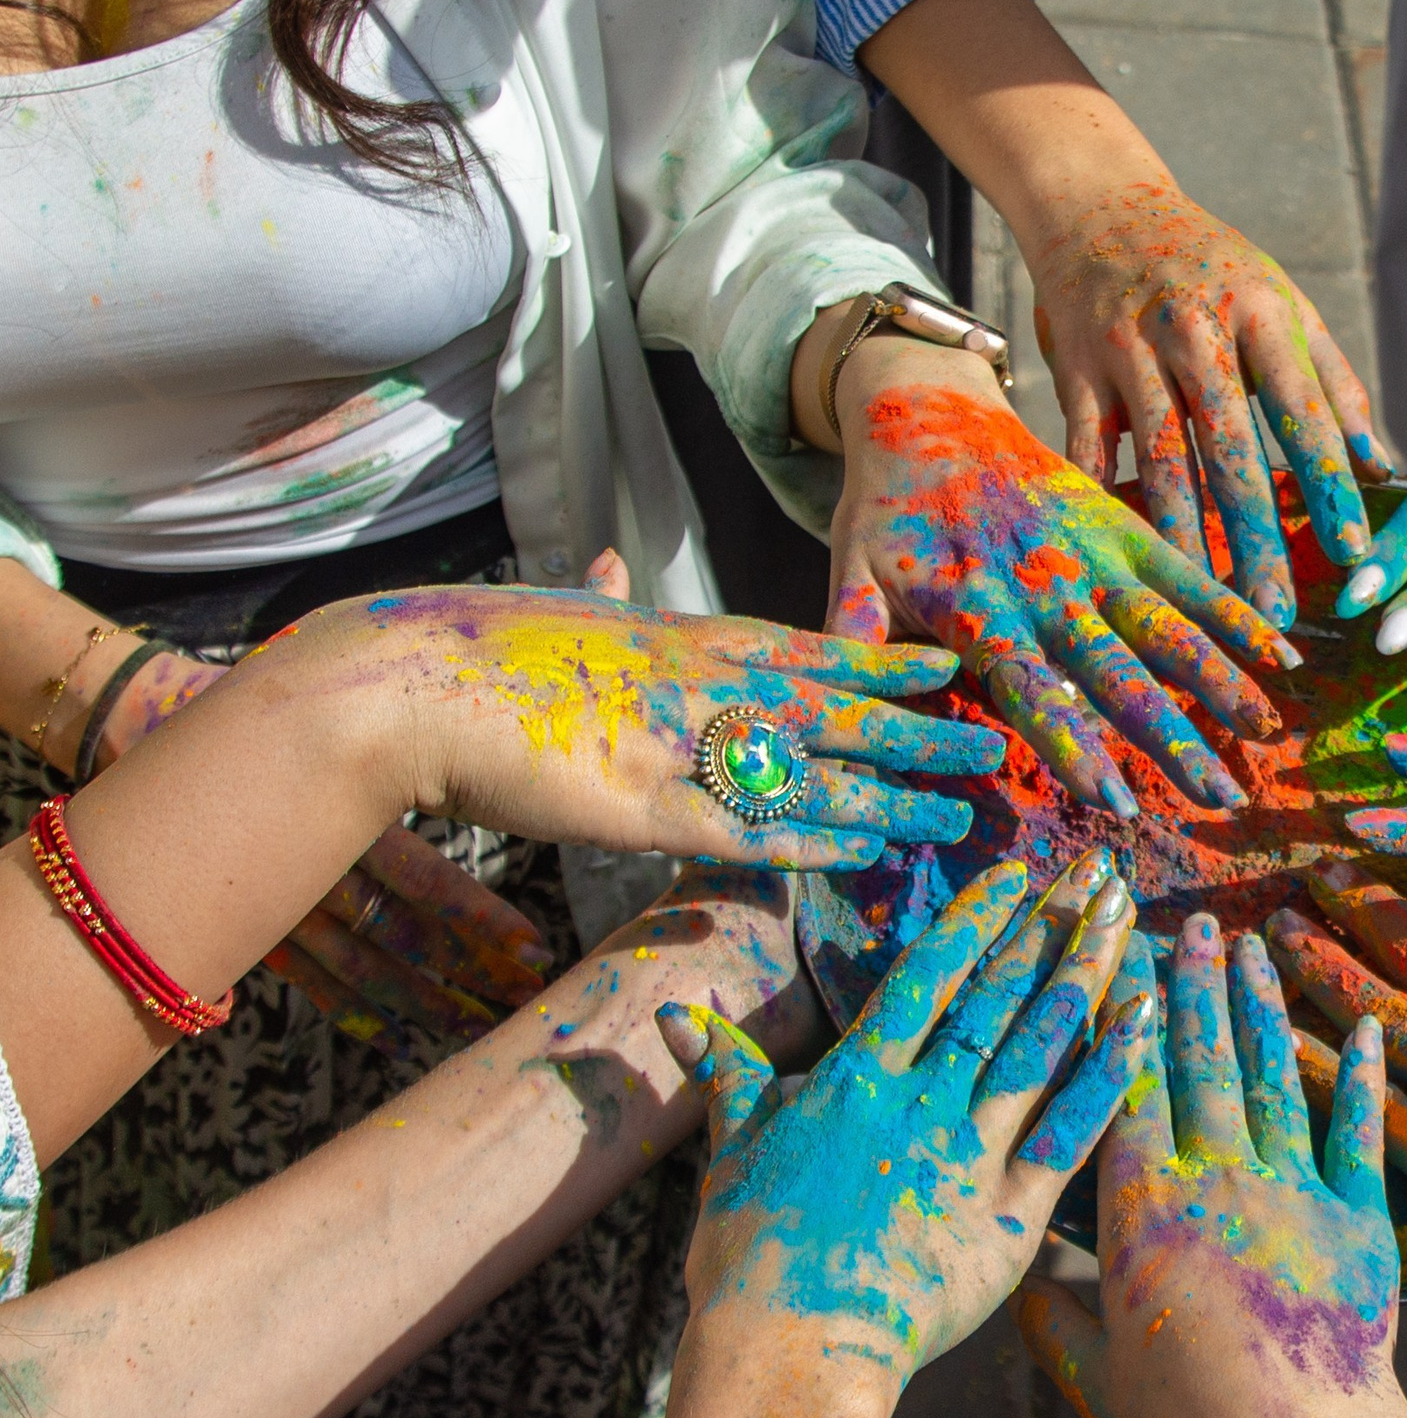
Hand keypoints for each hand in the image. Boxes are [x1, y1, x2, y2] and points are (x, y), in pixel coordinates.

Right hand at [87, 634, 553, 1054]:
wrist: (152, 727)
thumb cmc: (270, 717)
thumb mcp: (344, 728)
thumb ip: (407, 760)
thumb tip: (501, 765)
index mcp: (346, 818)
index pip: (428, 884)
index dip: (483, 922)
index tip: (537, 949)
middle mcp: (315, 869)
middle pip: (405, 936)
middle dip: (471, 972)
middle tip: (531, 998)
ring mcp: (280, 904)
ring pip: (363, 969)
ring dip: (425, 1002)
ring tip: (482, 1026)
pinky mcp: (253, 925)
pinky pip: (311, 981)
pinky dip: (356, 1012)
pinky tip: (401, 1039)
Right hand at [267, 584, 1007, 871]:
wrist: (404, 684)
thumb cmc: (471, 649)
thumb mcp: (557, 606)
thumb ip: (602, 597)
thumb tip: (613, 566)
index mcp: (680, 635)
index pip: (808, 646)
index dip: (880, 662)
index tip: (942, 667)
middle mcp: (696, 683)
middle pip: (834, 706)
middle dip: (916, 730)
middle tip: (992, 745)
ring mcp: (675, 744)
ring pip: (811, 772)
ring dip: (887, 797)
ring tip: (957, 815)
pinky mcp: (640, 807)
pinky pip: (746, 830)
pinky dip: (810, 841)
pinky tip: (865, 851)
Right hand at [657, 849, 1152, 1382]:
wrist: (791, 1349)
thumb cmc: (748, 1259)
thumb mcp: (732, 1149)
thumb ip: (725, 1072)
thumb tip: (679, 1013)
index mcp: (858, 1080)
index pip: (927, 977)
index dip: (973, 920)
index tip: (1015, 873)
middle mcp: (922, 1100)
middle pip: (998, 995)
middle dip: (1051, 926)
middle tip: (1100, 870)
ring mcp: (970, 1151)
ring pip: (1042, 1043)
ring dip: (1088, 974)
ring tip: (1129, 917)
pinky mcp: (1010, 1211)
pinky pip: (1074, 1128)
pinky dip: (1111, 1071)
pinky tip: (1146, 1020)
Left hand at [830, 347, 1301, 816]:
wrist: (925, 407)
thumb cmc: (886, 505)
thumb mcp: (852, 566)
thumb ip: (858, 633)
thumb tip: (845, 711)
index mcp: (980, 605)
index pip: (1034, 688)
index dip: (1075, 746)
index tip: (1115, 801)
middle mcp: (1046, 584)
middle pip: (1118, 672)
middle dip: (1171, 736)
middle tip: (1218, 794)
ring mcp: (1092, 552)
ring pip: (1166, 624)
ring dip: (1219, 680)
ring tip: (1266, 732)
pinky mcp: (1123, 524)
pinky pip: (1188, 572)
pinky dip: (1235, 612)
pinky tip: (1284, 655)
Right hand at [1014, 916, 1406, 1417]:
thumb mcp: (1098, 1377)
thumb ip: (1052, 1323)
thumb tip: (1015, 1285)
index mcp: (1145, 1206)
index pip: (1125, 1086)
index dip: (1119, 1016)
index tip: (1113, 956)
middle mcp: (1216, 1174)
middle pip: (1199, 1057)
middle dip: (1191, 983)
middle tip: (1189, 922)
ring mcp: (1291, 1185)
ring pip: (1270, 1072)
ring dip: (1260, 1004)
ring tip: (1253, 946)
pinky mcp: (1355, 1212)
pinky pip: (1357, 1127)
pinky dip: (1359, 1074)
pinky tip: (1361, 1026)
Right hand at [1026, 182, 1387, 622]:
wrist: (1097, 206)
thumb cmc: (1210, 267)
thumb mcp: (1282, 303)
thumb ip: (1334, 384)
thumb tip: (1382, 465)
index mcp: (1259, 311)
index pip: (1304, 411)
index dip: (1329, 483)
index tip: (1353, 550)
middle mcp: (1194, 328)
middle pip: (1230, 448)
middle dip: (1255, 535)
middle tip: (1273, 609)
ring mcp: (1129, 349)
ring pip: (1160, 458)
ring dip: (1184, 536)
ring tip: (1203, 600)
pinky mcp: (1076, 367)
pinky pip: (1088, 449)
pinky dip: (1103, 504)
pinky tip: (1120, 556)